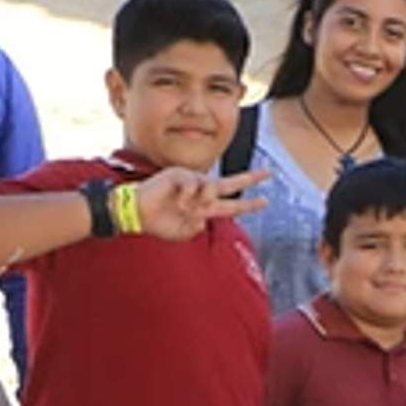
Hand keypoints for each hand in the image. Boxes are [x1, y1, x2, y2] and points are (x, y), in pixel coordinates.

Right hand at [133, 164, 260, 240]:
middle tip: (269, 173)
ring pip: (212, 187)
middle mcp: (200, 192)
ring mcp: (191, 181)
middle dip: (250, 179)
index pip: (231, 205)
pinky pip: (194, 184)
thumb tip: (205, 218)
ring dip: (199, 200)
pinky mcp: (180, 173)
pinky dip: (186, 196)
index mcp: (203, 207)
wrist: (137, 214)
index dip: (248, 204)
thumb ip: (198, 227)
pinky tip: (176, 200)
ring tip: (182, 206)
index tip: (265, 201)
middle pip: (230, 184)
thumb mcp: (183, 232)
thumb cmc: (157, 223)